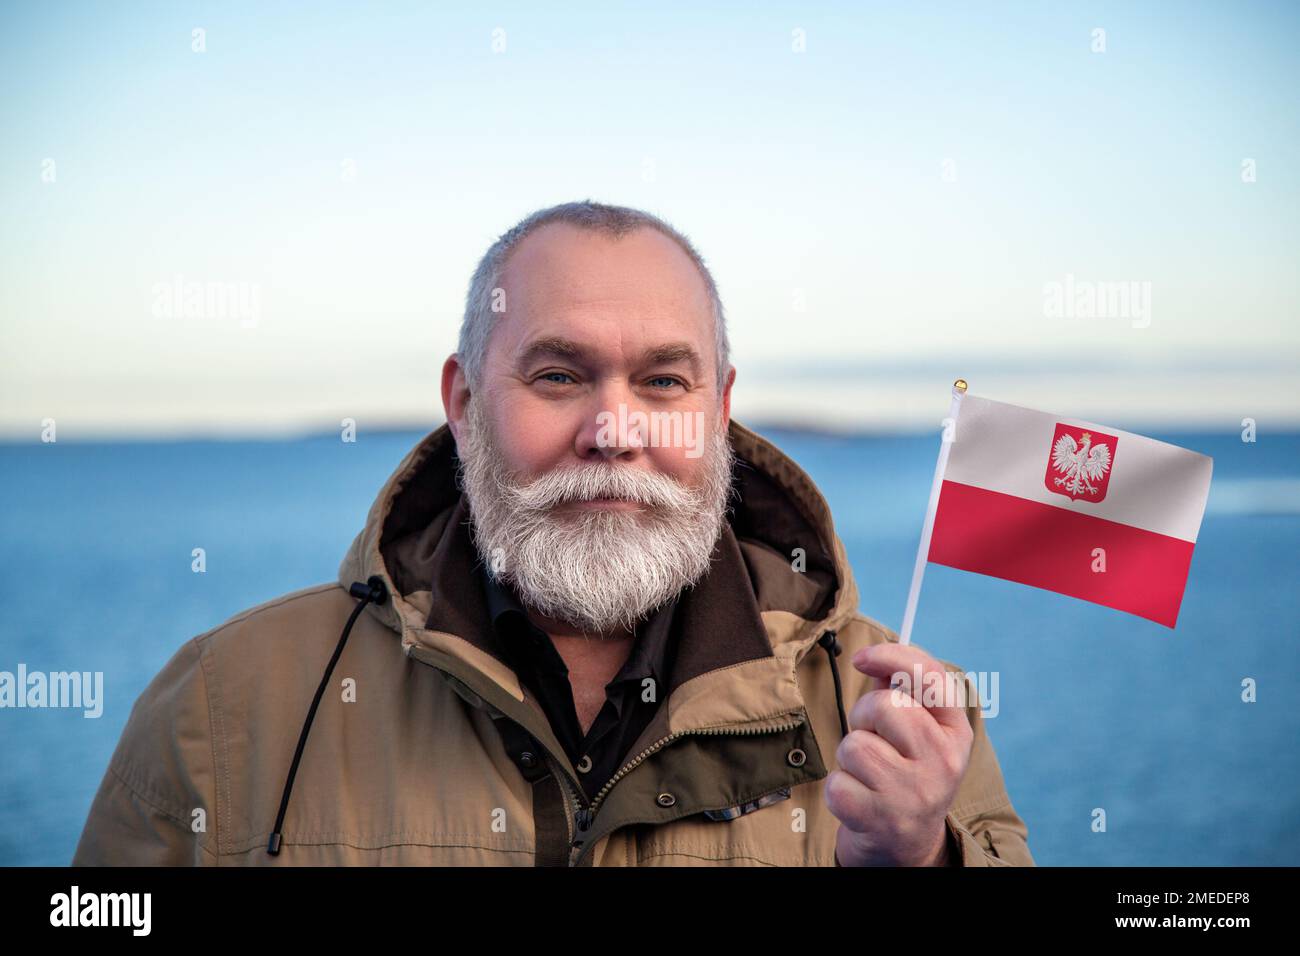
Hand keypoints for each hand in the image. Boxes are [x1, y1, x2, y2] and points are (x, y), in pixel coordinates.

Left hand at [824, 642, 973, 865]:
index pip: (931, 677)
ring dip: (849, 756)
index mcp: (955, 733)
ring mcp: (913, 793)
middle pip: (885, 706)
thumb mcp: (915, 734)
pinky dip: (838, 790)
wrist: (907, 845)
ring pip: (854, 744)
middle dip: (864, 715)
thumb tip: (875, 661)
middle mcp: (943, 762)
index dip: (893, 656)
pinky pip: (837, 782)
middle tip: (871, 737)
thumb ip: (898, 694)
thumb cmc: (904, 774)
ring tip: (867, 774)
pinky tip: (859, 800)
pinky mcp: (881, 819)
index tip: (862, 657)